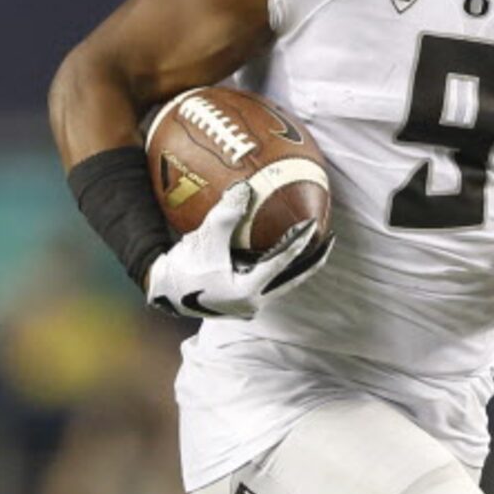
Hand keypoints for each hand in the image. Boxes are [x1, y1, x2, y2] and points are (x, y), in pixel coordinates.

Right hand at [144, 182, 324, 319]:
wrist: (163, 291)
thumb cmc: (183, 267)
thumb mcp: (205, 238)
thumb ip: (226, 215)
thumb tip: (245, 188)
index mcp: (248, 291)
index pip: (282, 262)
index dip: (299, 241)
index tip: (314, 224)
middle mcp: (254, 302)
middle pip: (294, 279)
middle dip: (313, 259)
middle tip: (330, 239)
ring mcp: (250, 305)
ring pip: (284, 282)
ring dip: (298, 264)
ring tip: (314, 245)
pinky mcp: (243, 301)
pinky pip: (269, 281)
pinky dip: (279, 266)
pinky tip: (283, 250)